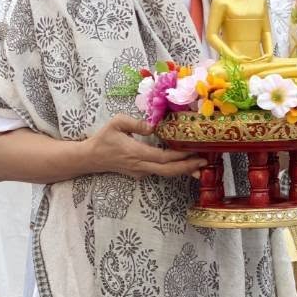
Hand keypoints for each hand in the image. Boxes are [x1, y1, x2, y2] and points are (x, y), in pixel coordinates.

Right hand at [82, 115, 207, 177]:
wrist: (92, 158)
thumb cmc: (103, 139)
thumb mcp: (116, 123)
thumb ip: (135, 123)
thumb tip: (153, 126)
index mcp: (136, 152)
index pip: (162, 157)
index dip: (179, 156)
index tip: (194, 151)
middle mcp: (140, 165)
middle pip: (168, 170)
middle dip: (188, 167)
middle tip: (204, 161)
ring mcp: (140, 171)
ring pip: (165, 174)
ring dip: (183, 170)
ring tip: (200, 165)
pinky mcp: (140, 173)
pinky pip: (160, 172)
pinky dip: (173, 169)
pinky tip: (184, 164)